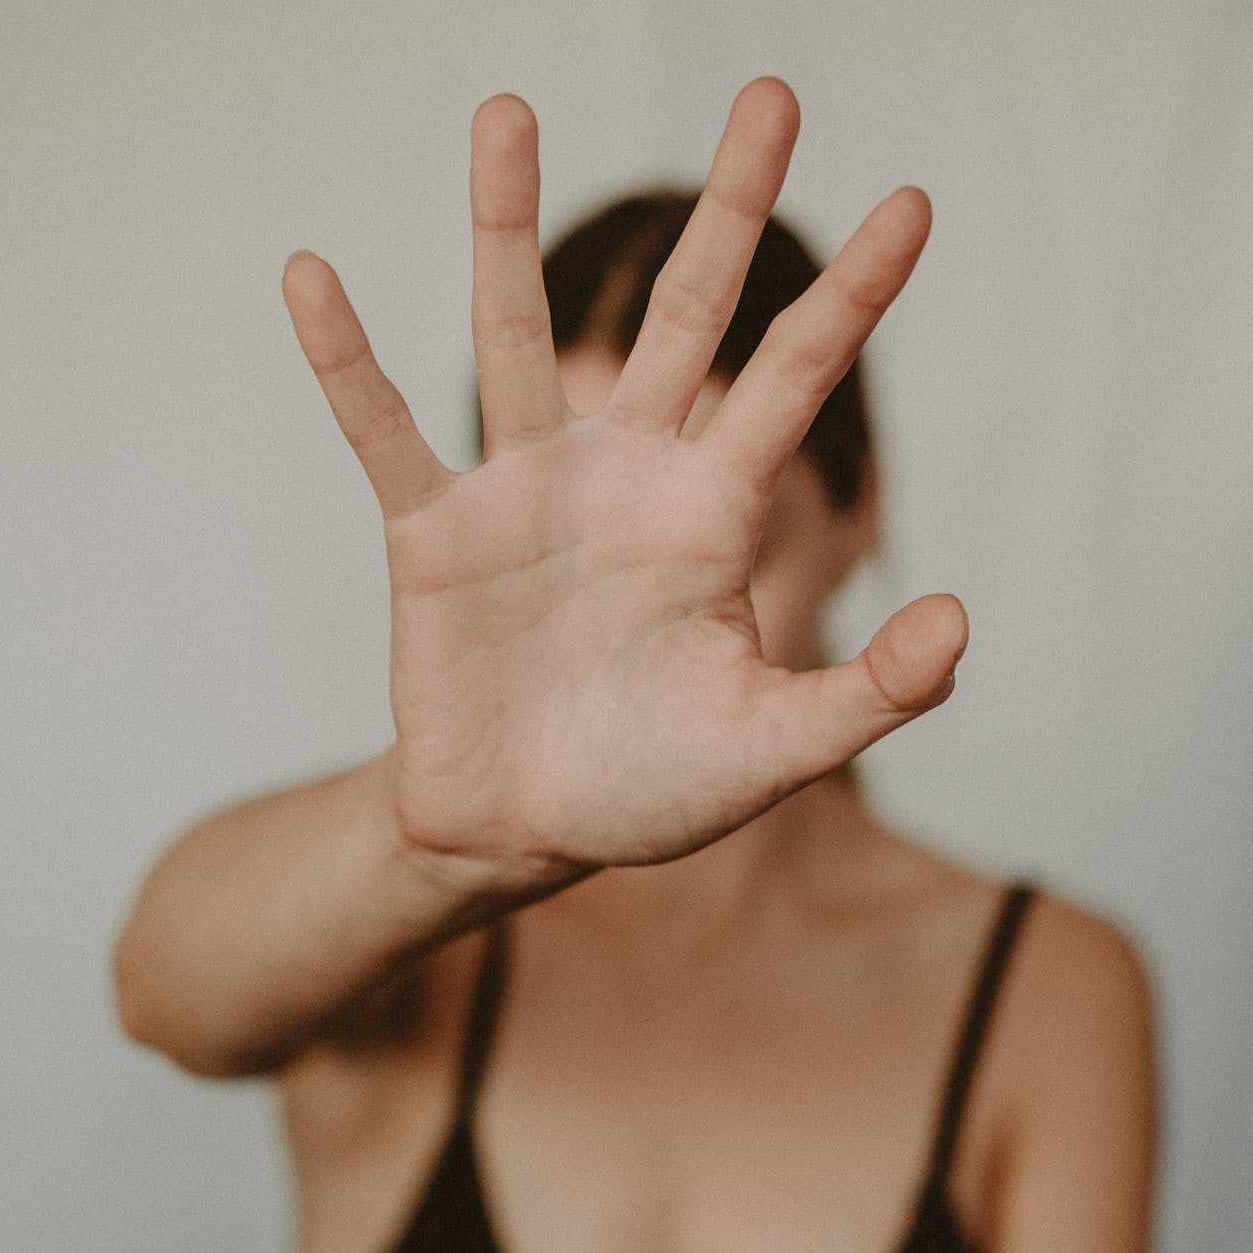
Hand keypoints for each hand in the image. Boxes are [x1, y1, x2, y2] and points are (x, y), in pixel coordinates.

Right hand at [281, 77, 966, 887]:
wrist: (523, 831)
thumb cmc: (650, 788)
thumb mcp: (769, 750)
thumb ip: (869, 696)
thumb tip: (959, 621)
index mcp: (710, 515)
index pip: (793, 382)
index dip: (853, 298)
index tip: (916, 204)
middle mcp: (622, 476)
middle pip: (684, 317)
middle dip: (728, 211)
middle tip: (771, 94)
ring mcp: (522, 493)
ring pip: (514, 333)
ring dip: (506, 225)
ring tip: (507, 110)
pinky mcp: (432, 532)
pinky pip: (384, 431)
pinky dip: (347, 362)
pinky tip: (311, 275)